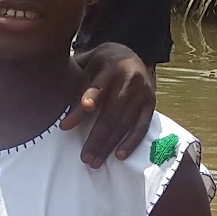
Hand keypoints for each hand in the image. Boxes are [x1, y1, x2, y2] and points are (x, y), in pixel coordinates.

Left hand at [63, 43, 155, 166]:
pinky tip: (119, 155)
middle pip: (111, 113)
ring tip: (95, 162)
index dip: (89, 100)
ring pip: (125, 123)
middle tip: (84, 157)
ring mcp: (143, 92)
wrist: (130, 54)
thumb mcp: (88, 71)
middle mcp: (130, 79)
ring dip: (109, 145)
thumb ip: (78, 93)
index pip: (98, 87)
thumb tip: (65, 126)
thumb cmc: (101, 67)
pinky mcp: (151, 103)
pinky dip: (131, 142)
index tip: (75, 117)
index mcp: (111, 67)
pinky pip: (142, 126)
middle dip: (97, 138)